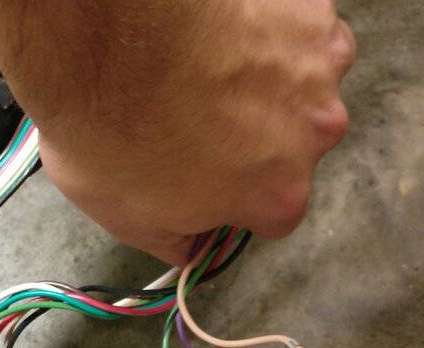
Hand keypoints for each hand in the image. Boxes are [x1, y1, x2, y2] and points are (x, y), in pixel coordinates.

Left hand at [0, 0, 355, 263]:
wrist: (106, 41)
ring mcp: (317, 66)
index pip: (274, 213)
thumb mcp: (129, 220)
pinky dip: (268, 33)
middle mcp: (315, 133)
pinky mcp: (306, 11)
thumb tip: (192, 248)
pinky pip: (297, 29)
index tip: (205, 178)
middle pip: (292, 145)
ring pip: (301, 85)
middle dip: (253, 136)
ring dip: (264, 82)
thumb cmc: (113, 133)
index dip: (236, 198)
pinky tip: (220, 35)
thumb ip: (177, 240)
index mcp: (280, 195)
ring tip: (204, 72)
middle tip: (195, 117)